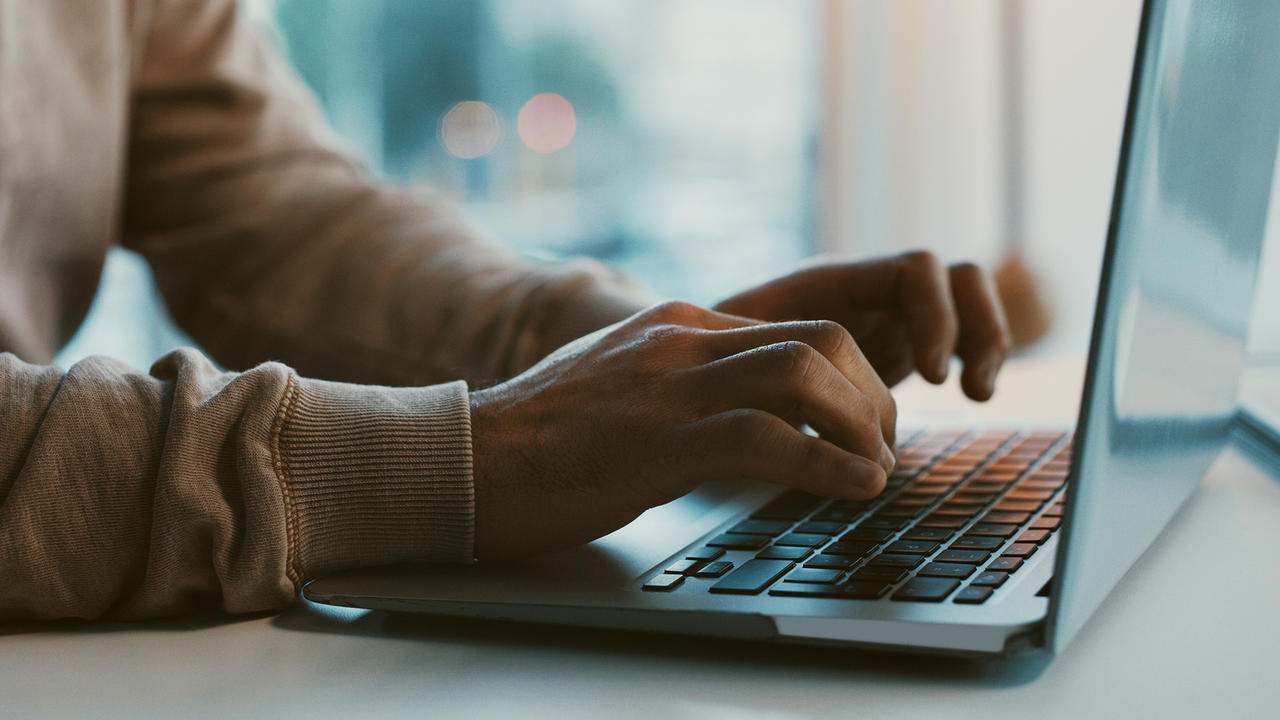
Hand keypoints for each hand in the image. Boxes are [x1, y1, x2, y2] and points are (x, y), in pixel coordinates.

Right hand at [469, 301, 895, 558]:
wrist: (466, 459)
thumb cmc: (543, 438)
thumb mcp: (626, 385)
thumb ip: (685, 381)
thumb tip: (747, 411)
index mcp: (679, 324)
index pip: (798, 327)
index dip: (852, 376)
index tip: (866, 424)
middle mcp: (682, 341)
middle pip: (820, 338)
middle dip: (871, 395)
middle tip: (881, 447)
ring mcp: (670, 386)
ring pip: (805, 374)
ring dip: (862, 425)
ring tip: (877, 469)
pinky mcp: (659, 440)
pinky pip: (768, 438)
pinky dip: (828, 464)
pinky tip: (856, 487)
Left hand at [714, 251, 1011, 400]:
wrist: (702, 364)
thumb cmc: (708, 355)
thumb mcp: (730, 353)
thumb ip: (759, 356)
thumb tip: (778, 382)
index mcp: (832, 281)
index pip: (914, 270)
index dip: (934, 316)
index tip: (932, 376)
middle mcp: (869, 290)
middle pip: (955, 277)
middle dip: (974, 327)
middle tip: (961, 389)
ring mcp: (887, 315)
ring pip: (966, 301)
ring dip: (986, 340)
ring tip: (977, 394)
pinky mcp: (897, 346)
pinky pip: (959, 335)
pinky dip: (975, 358)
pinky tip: (971, 396)